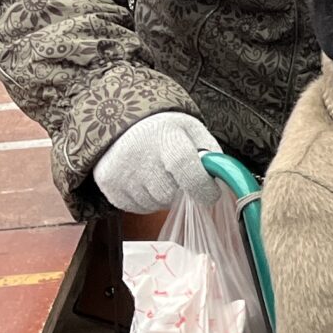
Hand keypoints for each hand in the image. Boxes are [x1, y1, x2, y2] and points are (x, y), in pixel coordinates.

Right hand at [92, 111, 221, 213]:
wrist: (123, 124)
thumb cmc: (164, 130)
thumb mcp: (191, 131)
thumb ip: (210, 154)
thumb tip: (222, 179)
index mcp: (166, 136)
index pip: (186, 168)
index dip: (201, 187)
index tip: (210, 193)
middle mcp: (140, 154)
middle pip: (169, 193)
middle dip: (180, 191)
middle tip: (177, 176)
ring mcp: (122, 172)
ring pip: (154, 204)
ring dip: (162, 196)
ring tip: (158, 174)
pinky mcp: (110, 186)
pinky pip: (137, 207)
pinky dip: (146, 200)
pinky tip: (144, 180)